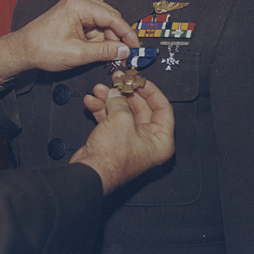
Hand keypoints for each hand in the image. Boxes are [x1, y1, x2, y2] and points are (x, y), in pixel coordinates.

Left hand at [0, 0, 139, 82]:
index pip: (114, 18)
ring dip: (104, 40)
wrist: (23, 49)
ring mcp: (76, 6)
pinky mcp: (74, 13)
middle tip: (121, 57)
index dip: (128, 34)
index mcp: (80, 5)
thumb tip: (124, 50)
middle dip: (115, 39)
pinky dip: (96, 39)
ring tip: (101, 56)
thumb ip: (104, 52)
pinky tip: (93, 50)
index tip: (136, 47)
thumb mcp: (78, 54)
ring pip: (103, 24)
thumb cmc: (42, 48)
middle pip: (110, 19)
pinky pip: (94, 25)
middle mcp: (79, 0)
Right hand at [70, 77, 174, 194]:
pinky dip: (101, 109)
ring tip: (100, 89)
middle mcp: (148, 142)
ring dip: (110, 99)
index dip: (150, 91)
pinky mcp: (114, 141)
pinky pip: (110, 119)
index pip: (162, 108)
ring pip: (122, 112)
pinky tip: (92, 101)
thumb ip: (120, 102)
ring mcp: (130, 141)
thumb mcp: (121, 121)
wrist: (90, 174)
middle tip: (117, 80)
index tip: (139, 79)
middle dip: (125, 93)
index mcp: (160, 141)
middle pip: (140, 108)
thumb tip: (116, 93)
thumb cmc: (111, 160)